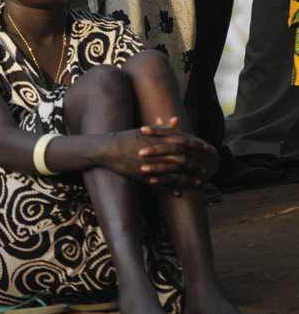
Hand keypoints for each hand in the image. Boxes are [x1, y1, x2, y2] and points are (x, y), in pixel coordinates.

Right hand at [97, 123, 211, 191]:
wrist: (108, 150)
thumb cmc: (126, 138)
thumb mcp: (144, 131)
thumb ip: (163, 127)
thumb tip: (176, 120)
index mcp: (159, 141)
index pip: (184, 143)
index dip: (196, 146)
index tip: (205, 149)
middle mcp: (158, 154)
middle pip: (183, 161)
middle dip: (195, 166)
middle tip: (203, 169)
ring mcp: (152, 166)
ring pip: (175, 175)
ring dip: (188, 179)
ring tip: (197, 182)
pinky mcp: (145, 176)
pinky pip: (162, 185)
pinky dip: (171, 189)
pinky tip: (179, 193)